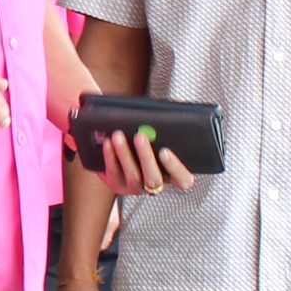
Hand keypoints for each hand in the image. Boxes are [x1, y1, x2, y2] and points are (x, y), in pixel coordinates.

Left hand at [80, 125, 197, 197]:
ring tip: (118, 135)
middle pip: (154, 179)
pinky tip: (107, 143)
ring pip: (133, 176)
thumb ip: (171, 122)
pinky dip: (110, 157)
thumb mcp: (162, 133)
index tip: (165, 151)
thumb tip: (178, 102)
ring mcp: (136, 188)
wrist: (124, 154)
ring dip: (125, 155)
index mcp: (172, 174)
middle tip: (140, 135)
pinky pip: (114, 173)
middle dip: (146, 156)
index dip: (175, 168)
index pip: (183, 180)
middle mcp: (156, 186)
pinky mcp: (117, 185)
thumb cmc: (150, 141)